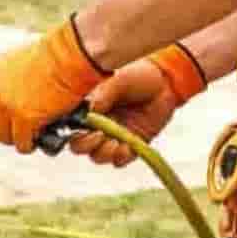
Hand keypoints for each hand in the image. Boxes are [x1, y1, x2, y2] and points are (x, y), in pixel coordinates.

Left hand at [0, 18, 105, 153]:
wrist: (65, 57)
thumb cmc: (45, 56)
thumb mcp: (10, 63)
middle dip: (1, 128)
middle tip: (17, 125)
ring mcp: (6, 108)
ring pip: (4, 137)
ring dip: (17, 137)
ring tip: (31, 129)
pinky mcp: (24, 120)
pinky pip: (21, 143)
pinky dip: (29, 143)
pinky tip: (38, 136)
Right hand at [68, 44, 204, 167]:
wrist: (167, 83)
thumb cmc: (140, 76)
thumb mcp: (119, 80)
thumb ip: (104, 94)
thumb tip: (91, 109)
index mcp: (89, 108)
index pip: (69, 126)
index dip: (69, 132)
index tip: (81, 127)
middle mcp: (98, 125)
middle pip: (79, 146)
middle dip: (86, 145)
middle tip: (99, 136)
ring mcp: (114, 136)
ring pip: (98, 156)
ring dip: (103, 153)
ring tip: (115, 141)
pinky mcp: (131, 145)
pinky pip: (119, 160)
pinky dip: (120, 157)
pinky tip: (127, 145)